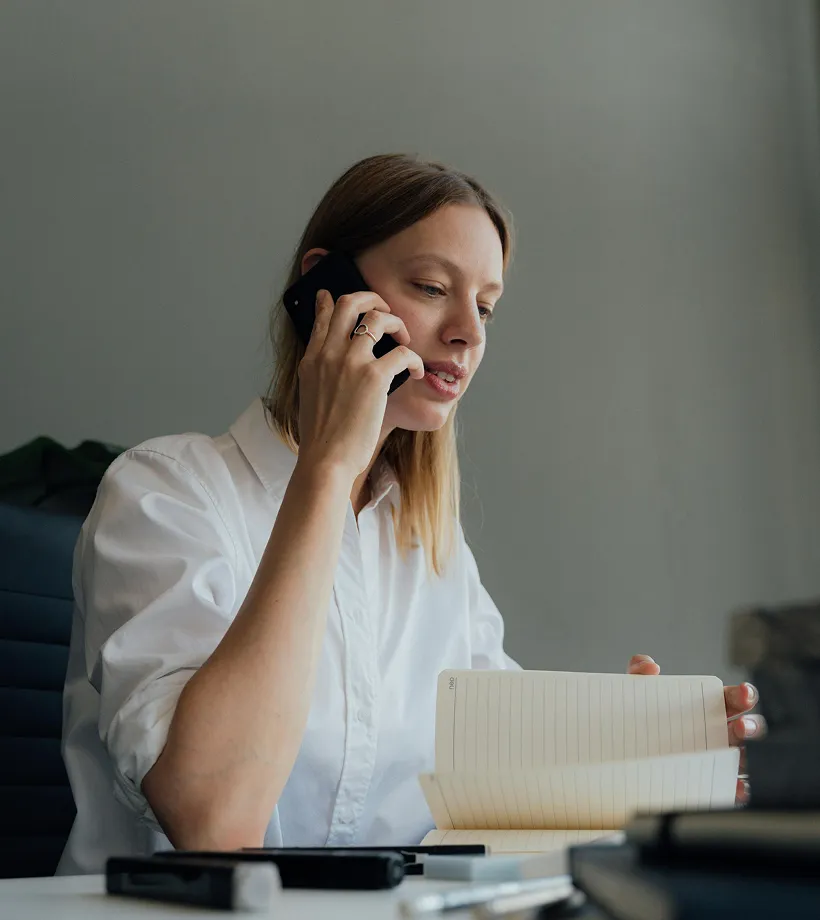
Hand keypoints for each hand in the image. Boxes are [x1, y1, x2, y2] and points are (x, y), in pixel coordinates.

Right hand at [296, 289, 424, 479]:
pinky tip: (418, 372)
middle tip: (386, 311)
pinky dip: (415, 360)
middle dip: (372, 298)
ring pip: (378, 319)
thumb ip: (321, 373)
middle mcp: (329, 354)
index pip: (322, 316)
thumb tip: (334, 363)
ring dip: (397, 323)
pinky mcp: (373, 377)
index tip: (333, 294)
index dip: (330, 301)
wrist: (325, 460)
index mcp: (311, 360)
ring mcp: (350, 363)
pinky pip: (402, 352)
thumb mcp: (311, 396)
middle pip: (350, 303)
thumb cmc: (323, 437)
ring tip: (405, 339)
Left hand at [627, 654, 766, 803]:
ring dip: (747, 756)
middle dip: (751, 725)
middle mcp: (718, 731)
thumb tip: (650, 666)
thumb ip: (639, 670)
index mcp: (707, 705)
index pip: (734, 697)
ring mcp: (716, 756)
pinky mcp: (709, 781)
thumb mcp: (636, 689)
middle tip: (741, 726)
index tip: (742, 693)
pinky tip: (734, 787)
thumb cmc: (640, 715)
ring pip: (744, 757)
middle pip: (747, 727)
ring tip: (737, 755)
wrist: (622, 747)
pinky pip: (730, 786)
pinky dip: (737, 788)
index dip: (744, 694)